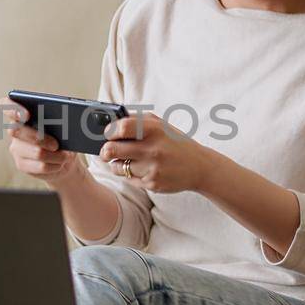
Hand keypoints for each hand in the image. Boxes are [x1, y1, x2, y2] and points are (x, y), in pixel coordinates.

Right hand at [0, 96, 86, 187]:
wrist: (64, 159)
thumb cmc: (63, 137)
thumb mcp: (65, 125)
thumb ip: (60, 118)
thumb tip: (68, 120)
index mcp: (23, 114)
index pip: (6, 105)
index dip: (12, 108)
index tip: (26, 114)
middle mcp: (15, 130)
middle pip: (17, 130)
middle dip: (39, 138)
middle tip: (56, 144)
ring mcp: (16, 148)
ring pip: (35, 152)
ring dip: (55, 156)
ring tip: (65, 156)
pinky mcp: (21, 164)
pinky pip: (40, 166)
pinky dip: (55, 165)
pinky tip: (59, 164)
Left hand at [98, 112, 218, 193]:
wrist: (199, 167)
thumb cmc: (175, 143)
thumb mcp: (161, 125)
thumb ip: (137, 120)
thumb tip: (111, 123)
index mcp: (155, 130)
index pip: (121, 128)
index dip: (109, 131)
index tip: (108, 134)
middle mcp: (152, 149)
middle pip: (111, 150)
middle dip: (104, 151)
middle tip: (106, 151)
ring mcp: (152, 168)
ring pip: (117, 167)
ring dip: (117, 164)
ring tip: (127, 160)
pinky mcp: (152, 184)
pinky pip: (128, 178)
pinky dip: (130, 174)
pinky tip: (142, 169)